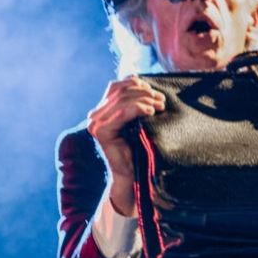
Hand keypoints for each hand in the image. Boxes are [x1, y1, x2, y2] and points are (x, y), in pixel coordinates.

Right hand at [87, 76, 164, 214]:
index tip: (155, 93)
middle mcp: (95, 115)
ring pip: (124, 100)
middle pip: (121, 91)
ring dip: (146, 100)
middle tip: (162, 100)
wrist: (131, 176)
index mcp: (102, 110)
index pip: (117, 86)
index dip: (136, 84)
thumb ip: (134, 102)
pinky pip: (123, 112)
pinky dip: (139, 109)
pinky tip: (151, 112)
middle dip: (145, 92)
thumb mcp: (136, 120)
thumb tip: (141, 81)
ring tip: (160, 106)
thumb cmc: (137, 149)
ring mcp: (96, 124)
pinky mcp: (103, 132)